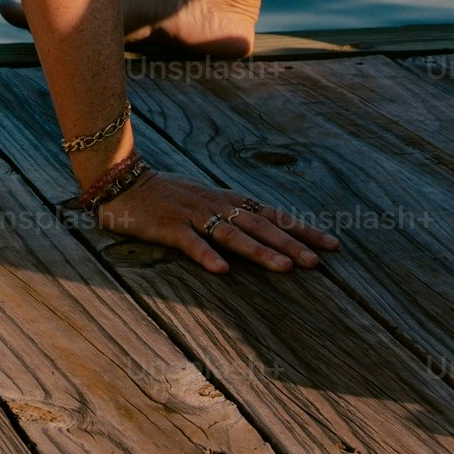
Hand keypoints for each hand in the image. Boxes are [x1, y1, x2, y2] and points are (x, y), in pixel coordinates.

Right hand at [92, 168, 336, 272]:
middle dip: (290, 243)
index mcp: (226, 199)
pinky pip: (190, 242)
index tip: (332, 244)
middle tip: (318, 261)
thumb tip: (263, 229)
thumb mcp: (203, 199)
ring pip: (232, 234)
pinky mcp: (169, 226)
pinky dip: (206, 255)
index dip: (301, 229)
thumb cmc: (165, 194)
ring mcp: (192, 215)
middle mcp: (215, 205)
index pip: (272, 214)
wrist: (122, 181)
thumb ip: (229, 213)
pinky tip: (222, 271)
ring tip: (285, 268)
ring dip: (259, 252)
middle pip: (259, 225)